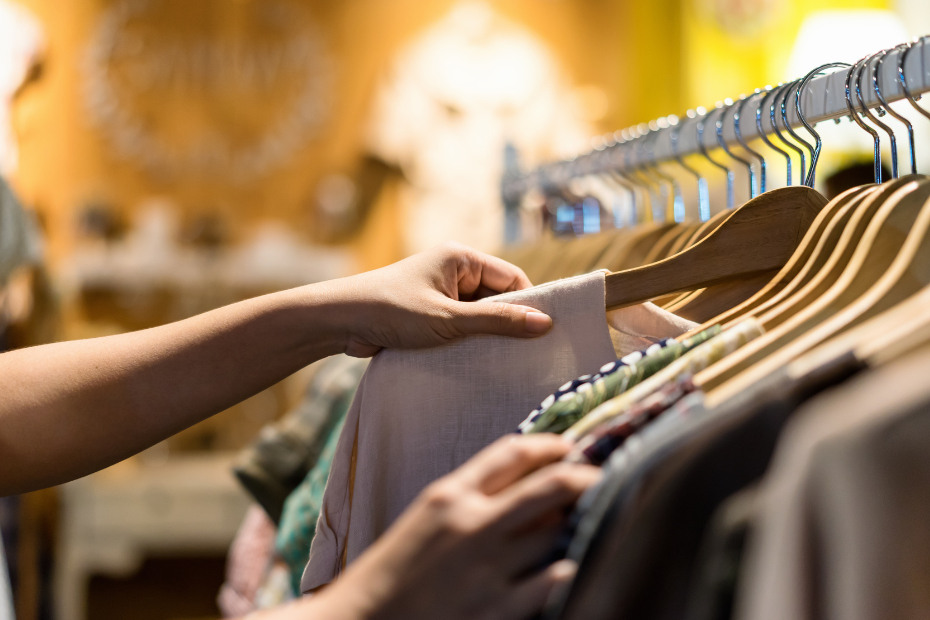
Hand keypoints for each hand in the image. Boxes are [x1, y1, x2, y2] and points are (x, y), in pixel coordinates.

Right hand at [310, 434, 601, 619]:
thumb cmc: (394, 573)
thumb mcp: (425, 520)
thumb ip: (471, 498)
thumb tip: (529, 486)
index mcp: (449, 495)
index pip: (512, 452)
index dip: (550, 445)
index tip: (569, 448)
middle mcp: (472, 524)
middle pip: (551, 485)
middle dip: (586, 478)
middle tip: (604, 479)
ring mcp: (487, 569)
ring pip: (560, 532)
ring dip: (583, 525)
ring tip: (596, 522)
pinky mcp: (497, 613)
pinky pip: (555, 582)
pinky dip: (571, 571)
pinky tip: (579, 567)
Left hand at [330, 242, 552, 356]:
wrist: (339, 322)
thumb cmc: (392, 311)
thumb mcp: (449, 319)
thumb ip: (497, 322)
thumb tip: (545, 323)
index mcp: (462, 258)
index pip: (512, 279)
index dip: (528, 305)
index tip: (543, 334)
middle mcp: (454, 270)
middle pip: (498, 298)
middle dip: (507, 323)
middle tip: (526, 353)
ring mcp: (441, 292)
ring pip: (480, 315)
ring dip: (485, 336)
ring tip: (500, 360)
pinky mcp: (430, 313)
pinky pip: (461, 326)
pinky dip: (468, 342)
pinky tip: (476, 362)